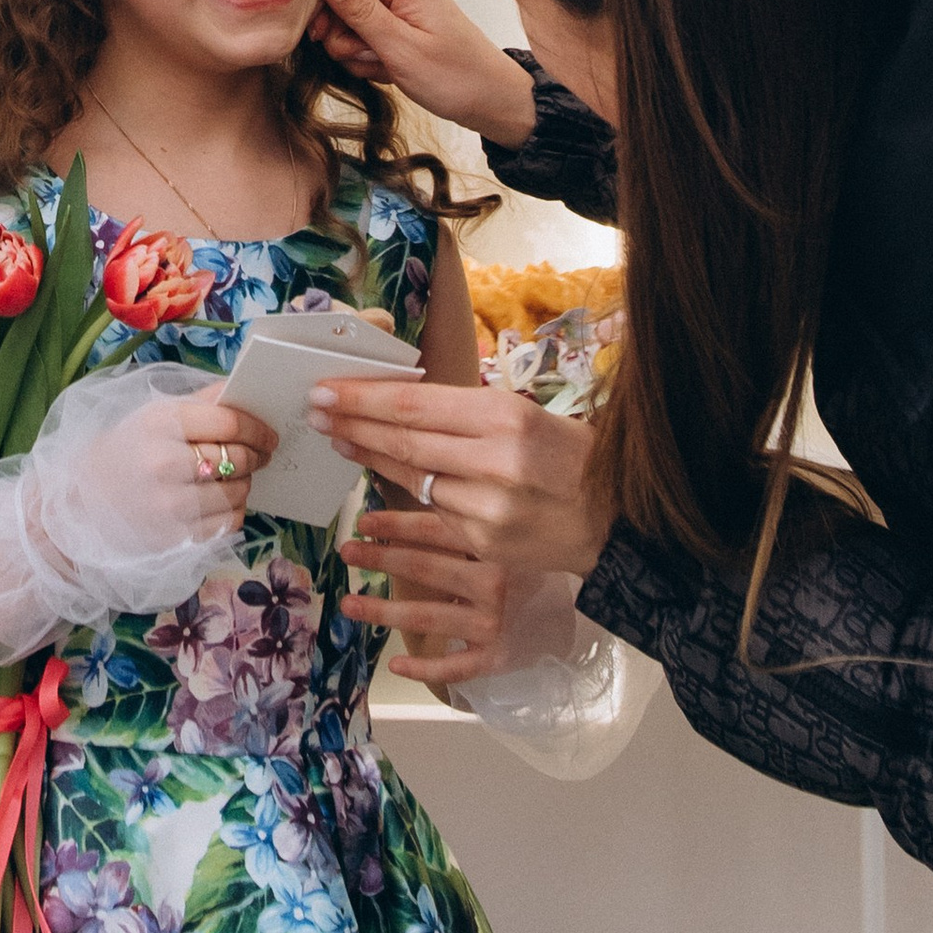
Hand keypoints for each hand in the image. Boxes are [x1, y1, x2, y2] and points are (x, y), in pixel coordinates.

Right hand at [111, 383, 275, 538]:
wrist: (80, 504)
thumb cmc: (124, 453)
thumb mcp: (151, 416)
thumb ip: (200, 402)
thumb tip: (244, 392)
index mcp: (158, 423)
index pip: (229, 422)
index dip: (257, 428)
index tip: (268, 434)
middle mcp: (163, 463)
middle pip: (237, 457)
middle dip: (256, 455)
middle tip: (260, 455)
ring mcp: (169, 504)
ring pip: (237, 491)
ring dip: (245, 483)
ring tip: (234, 478)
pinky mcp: (174, 537)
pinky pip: (228, 522)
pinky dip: (233, 511)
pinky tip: (220, 501)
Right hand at [310, 0, 535, 143]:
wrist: (489, 100)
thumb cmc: (455, 75)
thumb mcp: (401, 47)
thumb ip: (360, 10)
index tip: (319, 29)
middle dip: (339, 29)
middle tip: (364, 52)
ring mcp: (395, 4)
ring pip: (345, 19)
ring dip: (354, 48)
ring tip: (383, 63)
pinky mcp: (394, 25)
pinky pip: (360, 36)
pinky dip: (366, 57)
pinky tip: (387, 68)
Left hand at [327, 380, 606, 576]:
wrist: (616, 522)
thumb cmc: (572, 457)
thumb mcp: (528, 416)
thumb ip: (469, 413)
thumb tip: (402, 403)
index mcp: (507, 416)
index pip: (416, 404)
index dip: (364, 397)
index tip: (327, 389)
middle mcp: (496, 460)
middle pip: (404, 440)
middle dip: (353, 423)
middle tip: (316, 410)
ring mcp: (488, 507)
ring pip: (411, 479)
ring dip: (370, 458)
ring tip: (340, 439)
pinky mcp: (485, 543)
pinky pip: (432, 514)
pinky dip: (402, 496)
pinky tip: (380, 482)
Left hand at [342, 498, 516, 685]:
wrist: (574, 615)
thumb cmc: (530, 571)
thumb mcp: (505, 538)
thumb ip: (467, 522)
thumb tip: (414, 491)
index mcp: (495, 547)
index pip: (437, 532)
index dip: (396, 525)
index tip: (363, 521)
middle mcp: (495, 584)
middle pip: (426, 568)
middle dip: (381, 559)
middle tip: (347, 552)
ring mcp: (494, 623)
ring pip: (428, 615)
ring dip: (382, 611)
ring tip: (348, 605)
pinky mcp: (495, 657)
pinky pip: (455, 666)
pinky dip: (424, 668)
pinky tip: (396, 663)